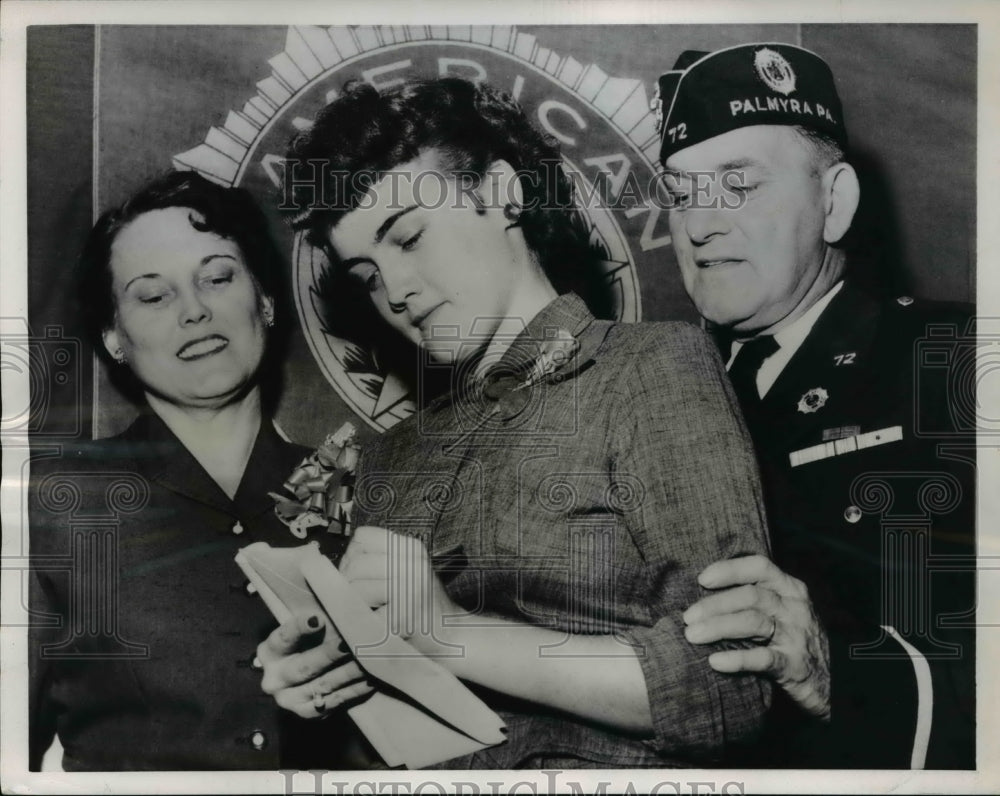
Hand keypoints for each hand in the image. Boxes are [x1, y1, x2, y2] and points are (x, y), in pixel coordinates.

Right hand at [257, 612, 373, 718]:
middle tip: (350, 643)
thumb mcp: (307, 626)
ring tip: (368, 660)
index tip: (318, 619)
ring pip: (323, 685)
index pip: (283, 639)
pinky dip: (354, 690)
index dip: (299, 628)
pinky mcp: (308, 713)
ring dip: (348, 672)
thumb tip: (337, 610)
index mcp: (270, 652)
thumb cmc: (311, 639)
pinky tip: (369, 679)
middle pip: (305, 667)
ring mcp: (290, 699)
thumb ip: (317, 620)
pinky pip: (334, 702)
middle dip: (330, 654)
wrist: (307, 673)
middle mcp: (275, 679)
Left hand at [339, 526, 460, 654]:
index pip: (362, 537)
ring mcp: (409, 590)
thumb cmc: (422, 606)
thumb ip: (379, 559)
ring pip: (355, 587)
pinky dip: (360, 624)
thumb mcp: (409, 570)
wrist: (454, 638)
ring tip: (368, 614)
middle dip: (347, 584)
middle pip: (355, 563)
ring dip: (353, 605)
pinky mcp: (401, 618)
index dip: (352, 555)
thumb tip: (328, 564)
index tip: (360, 575)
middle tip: (359, 602)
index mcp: (412, 548)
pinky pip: (362, 614)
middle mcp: (413, 564)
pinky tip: (374, 629)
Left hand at [682, 554, 830, 719]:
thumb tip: (703, 592)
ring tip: (692, 635)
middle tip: (688, 617)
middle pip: (750, 596)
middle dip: (714, 605)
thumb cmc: (792, 639)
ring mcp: (796, 636)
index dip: (729, 570)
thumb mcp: (781, 610)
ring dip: (718, 627)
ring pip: (753, 622)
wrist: (832, 681)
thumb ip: (753, 597)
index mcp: (790, 589)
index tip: (702, 579)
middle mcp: (795, 608)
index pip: (759, 567)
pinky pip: (763, 659)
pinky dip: (737, 659)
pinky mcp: (795, 666)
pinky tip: (715, 661)